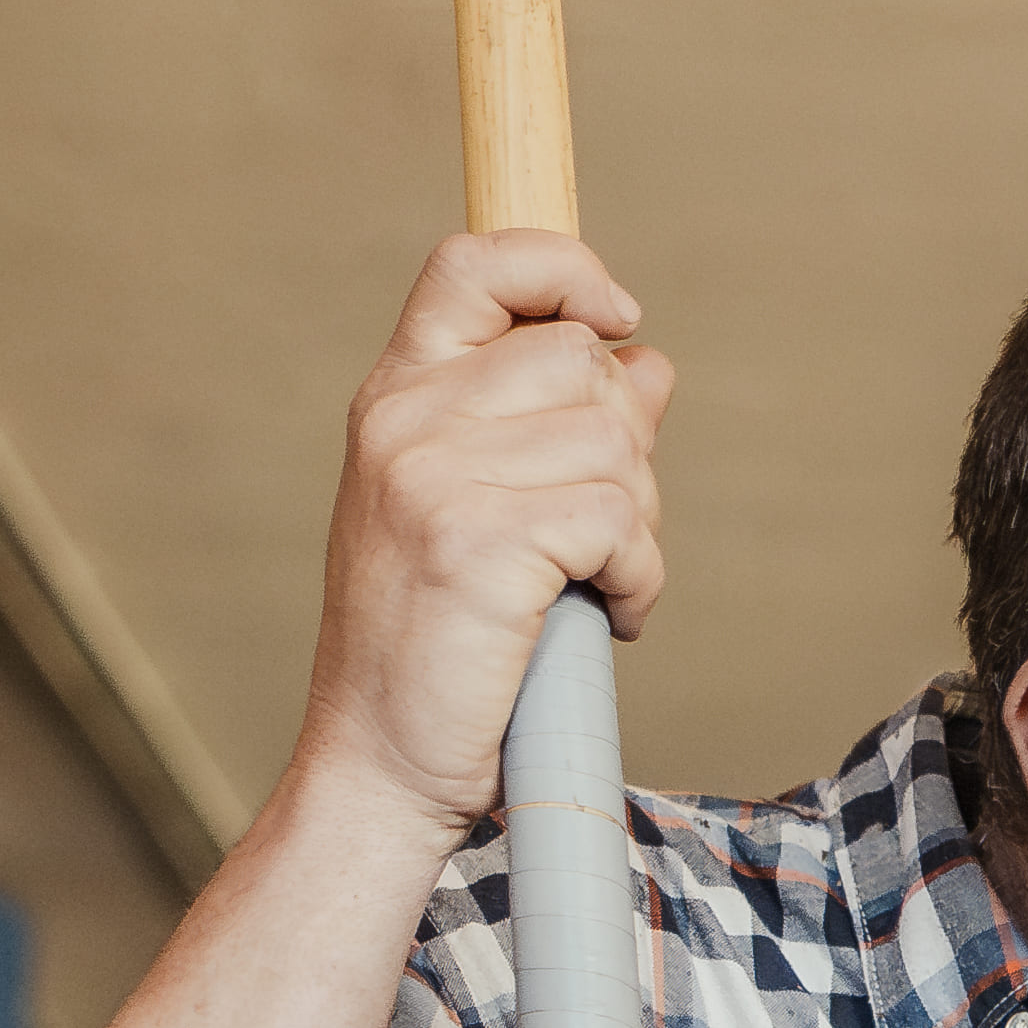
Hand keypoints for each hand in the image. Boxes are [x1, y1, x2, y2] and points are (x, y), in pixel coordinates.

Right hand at [291, 230, 672, 851]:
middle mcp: (405, 421)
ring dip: (638, 526)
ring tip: (594, 586)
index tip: (615, 316)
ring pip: (615, 443)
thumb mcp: (483, 512)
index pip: (474, 262)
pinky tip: (606, 617)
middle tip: (600, 535)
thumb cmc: (440, 646)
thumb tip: (647, 359)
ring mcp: (435, 477)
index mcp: (394, 397)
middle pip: (581, 360)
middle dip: (626, 446)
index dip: (562, 267)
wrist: (380, 765)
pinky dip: (638, 577)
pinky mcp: (480, 542)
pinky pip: (619, 519)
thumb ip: (556, 427)